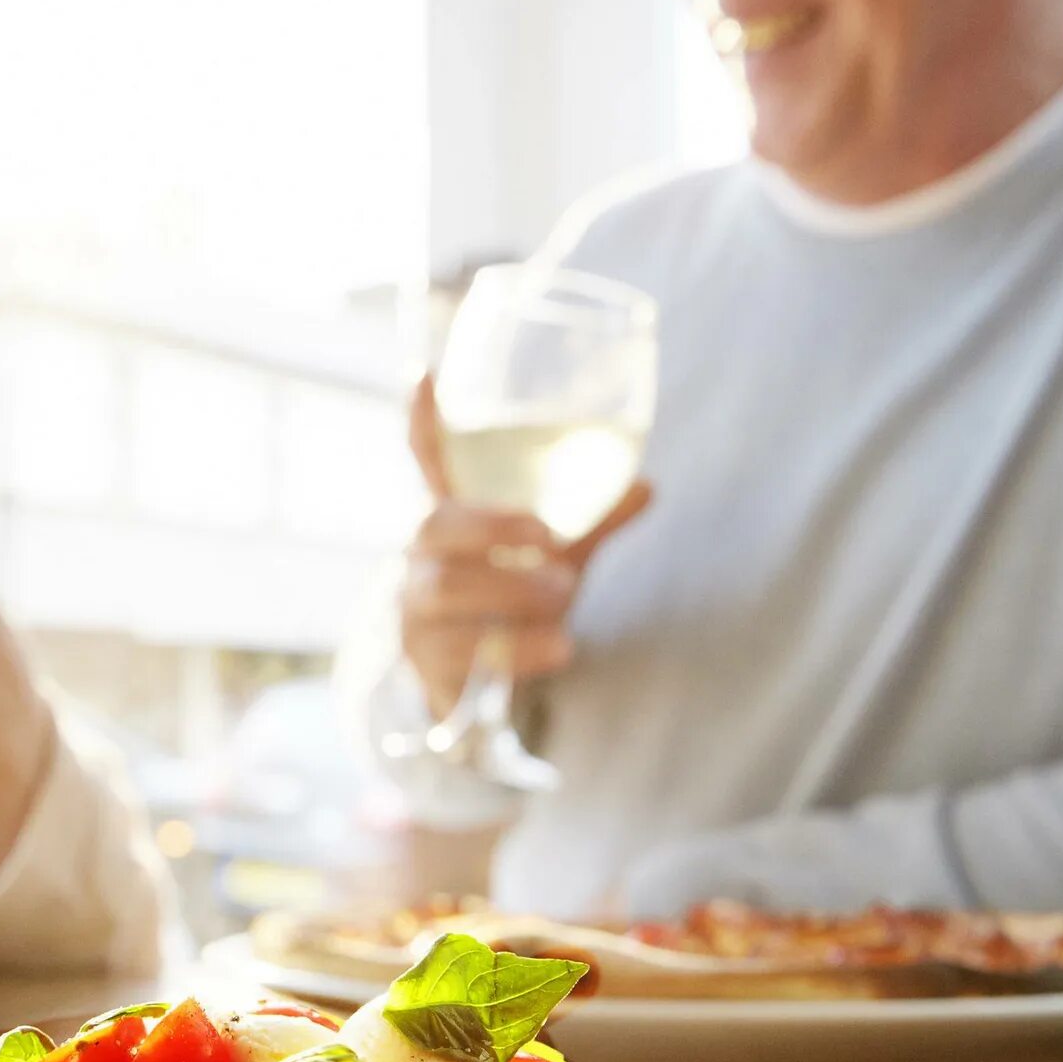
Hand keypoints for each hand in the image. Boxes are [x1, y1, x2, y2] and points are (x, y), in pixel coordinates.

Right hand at [399, 373, 652, 713]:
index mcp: (450, 518)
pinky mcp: (425, 663)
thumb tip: (648, 487)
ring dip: (513, 591)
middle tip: (552, 540)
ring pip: (447, 590)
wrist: (466, 686)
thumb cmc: (507, 602)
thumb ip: (588, 523)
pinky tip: (560, 647)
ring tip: (564, 596)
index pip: (425, 459)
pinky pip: (462, 654)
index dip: (424, 420)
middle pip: (437, 525)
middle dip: (495, 527)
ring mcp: (415, 609)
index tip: (425, 375)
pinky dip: (519, 649)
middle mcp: (422, 556)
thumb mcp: (549, 558)